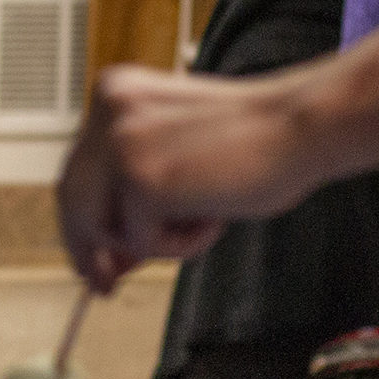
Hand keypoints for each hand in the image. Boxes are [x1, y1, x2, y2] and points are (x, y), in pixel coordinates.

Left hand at [56, 62, 316, 291]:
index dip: (81, 224)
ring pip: (105, 228)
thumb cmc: (260, 141)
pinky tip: (216, 215)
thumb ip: (138, 197)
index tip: (90, 260)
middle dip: (90, 251)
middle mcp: (107, 111)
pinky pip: (141, 241)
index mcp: (115, 92)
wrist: (304, 125)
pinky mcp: (138, 177)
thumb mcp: (181, 162)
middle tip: (104, 286)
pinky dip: (182, 245)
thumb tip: (107, 260)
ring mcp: (119, 143)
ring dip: (156, 241)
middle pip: (74, 200)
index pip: (78, 172)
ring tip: (206, 218)